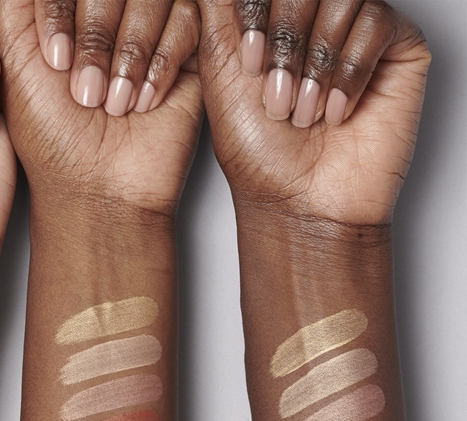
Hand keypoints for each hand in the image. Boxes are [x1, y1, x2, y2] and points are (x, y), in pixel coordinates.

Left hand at [0, 0, 202, 215]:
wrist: (96, 190)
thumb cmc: (52, 138)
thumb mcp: (14, 58)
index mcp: (72, 7)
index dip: (63, 13)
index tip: (54, 61)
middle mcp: (113, 11)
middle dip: (97, 37)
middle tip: (85, 91)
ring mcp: (153, 27)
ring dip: (129, 54)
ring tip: (114, 104)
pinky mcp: (193, 49)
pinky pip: (189, 17)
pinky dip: (161, 63)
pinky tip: (145, 102)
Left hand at [197, 0, 429, 223]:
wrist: (298, 202)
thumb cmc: (257, 152)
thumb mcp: (220, 72)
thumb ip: (221, 10)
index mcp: (273, 16)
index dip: (256, 15)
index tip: (248, 66)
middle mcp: (317, 16)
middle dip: (286, 41)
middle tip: (277, 99)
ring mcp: (358, 27)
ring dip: (316, 63)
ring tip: (304, 116)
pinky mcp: (398, 45)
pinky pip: (378, 22)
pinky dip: (350, 73)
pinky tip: (337, 113)